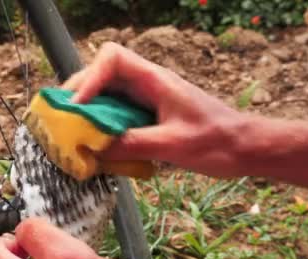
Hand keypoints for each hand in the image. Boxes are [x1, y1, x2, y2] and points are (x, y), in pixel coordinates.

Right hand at [63, 42, 249, 177]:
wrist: (243, 147)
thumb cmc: (216, 141)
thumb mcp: (173, 145)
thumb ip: (133, 145)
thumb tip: (95, 150)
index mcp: (154, 80)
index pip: (112, 58)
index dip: (89, 77)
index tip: (77, 104)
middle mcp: (147, 85)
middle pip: (102, 76)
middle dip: (79, 95)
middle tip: (63, 121)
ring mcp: (147, 100)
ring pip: (107, 96)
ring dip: (88, 113)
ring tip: (74, 135)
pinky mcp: (148, 117)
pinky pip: (118, 116)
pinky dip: (103, 128)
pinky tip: (99, 148)